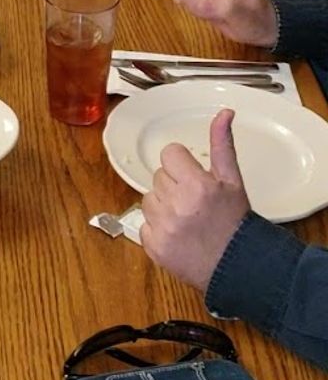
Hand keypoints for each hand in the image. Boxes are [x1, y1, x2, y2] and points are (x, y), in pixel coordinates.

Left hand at [140, 109, 250, 292]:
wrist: (236, 266)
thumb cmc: (235, 222)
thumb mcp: (232, 179)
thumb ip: (222, 143)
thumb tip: (224, 113)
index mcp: (196, 185)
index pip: (169, 154)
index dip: (182, 165)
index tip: (193, 177)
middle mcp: (177, 204)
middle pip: (159, 177)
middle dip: (174, 186)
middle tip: (194, 202)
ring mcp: (163, 228)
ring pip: (148, 199)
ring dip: (163, 206)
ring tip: (186, 219)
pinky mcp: (154, 247)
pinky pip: (143, 225)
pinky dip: (157, 229)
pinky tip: (177, 234)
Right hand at [170, 0, 277, 46]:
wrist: (258, 24)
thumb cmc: (253, 21)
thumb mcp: (242, 18)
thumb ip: (219, 8)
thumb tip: (196, 3)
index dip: (203, 6)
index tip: (220, 15)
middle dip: (199, 6)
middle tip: (218, 14)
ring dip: (196, 6)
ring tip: (215, 11)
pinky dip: (187, 2)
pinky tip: (202, 6)